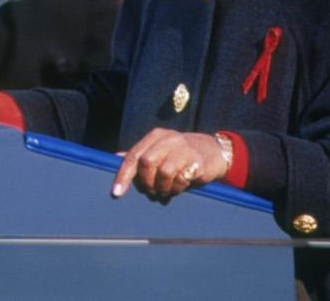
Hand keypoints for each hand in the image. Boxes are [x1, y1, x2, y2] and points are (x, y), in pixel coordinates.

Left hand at [111, 128, 228, 200]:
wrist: (213, 151)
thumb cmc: (180, 153)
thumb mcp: (159, 149)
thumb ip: (139, 154)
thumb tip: (115, 157)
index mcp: (156, 136)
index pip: (134, 155)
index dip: (123, 175)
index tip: (117, 193)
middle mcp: (169, 139)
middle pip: (147, 162)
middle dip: (147, 181)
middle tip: (152, 190)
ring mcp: (184, 148)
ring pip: (164, 172)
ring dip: (163, 187)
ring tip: (167, 190)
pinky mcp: (198, 161)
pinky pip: (181, 179)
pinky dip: (177, 188)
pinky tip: (180, 186)